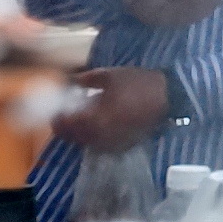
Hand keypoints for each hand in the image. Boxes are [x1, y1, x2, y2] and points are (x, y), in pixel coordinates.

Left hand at [58, 67, 173, 152]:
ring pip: (85, 143)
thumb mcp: (108, 75)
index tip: (54, 110)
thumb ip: (84, 80)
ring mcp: (112, 143)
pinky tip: (95, 126)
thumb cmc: (137, 83)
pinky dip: (92, 137)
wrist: (168, 97)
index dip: (56, 118)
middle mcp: (100, 136)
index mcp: (94, 118)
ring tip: (77, 121)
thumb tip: (70, 83)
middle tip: (62, 116)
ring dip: (77, 134)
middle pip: (72, 138)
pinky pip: (100, 145)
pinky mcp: (122, 146)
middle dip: (64, 128)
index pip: (65, 124)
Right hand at [113, 0, 222, 31]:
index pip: (159, 5)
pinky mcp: (177, 14)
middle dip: (199, 4)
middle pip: (178, 15)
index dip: (179, 0)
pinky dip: (208, 5)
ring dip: (208, 6)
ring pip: (188, 16)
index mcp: (138, 3)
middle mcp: (153, 15)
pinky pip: (193, 14)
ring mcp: (166, 16)